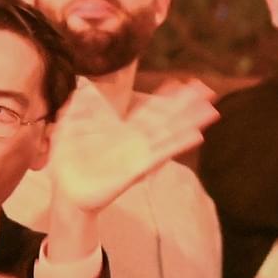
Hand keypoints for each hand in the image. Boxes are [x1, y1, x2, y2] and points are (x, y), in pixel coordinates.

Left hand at [48, 82, 217, 215]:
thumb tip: (84, 89)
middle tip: (207, 90)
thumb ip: (79, 110)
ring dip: (190, 122)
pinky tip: (195, 135)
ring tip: (211, 110)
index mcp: (122, 133)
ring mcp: (138, 155)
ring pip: (169, 133)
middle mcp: (135, 142)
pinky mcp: (135, 170)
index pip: (148, 111)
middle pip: (165, 119)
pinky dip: (178, 144)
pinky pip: (160, 154)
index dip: (165, 98)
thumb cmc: (69, 164)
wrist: (67, 193)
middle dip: (186, 105)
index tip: (182, 83)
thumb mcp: (69, 131)